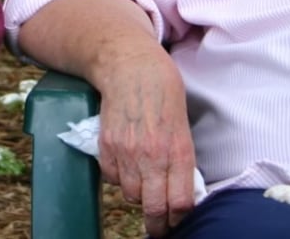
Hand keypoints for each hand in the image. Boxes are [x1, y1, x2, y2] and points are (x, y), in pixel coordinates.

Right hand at [94, 53, 196, 236]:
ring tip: (142, 185)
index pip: (181, 202)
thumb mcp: (183, 126)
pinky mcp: (107, 146)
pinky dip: (118, 177)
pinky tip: (125, 164)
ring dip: (138, 195)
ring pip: (131, 195)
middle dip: (157, 224)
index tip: (176, 221)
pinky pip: (112, 178)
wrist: (130, 66)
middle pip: (154, 207)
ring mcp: (127, 152)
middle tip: (158, 227)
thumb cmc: (163, 90)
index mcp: (179, 151)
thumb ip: (181, 158)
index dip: (178, 218)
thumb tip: (180, 189)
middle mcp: (153, 156)